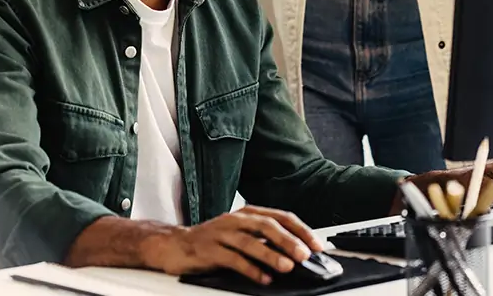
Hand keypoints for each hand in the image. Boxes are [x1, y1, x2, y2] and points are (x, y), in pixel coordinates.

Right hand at [142, 206, 325, 285]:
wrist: (175, 244)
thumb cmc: (213, 241)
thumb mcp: (242, 234)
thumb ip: (265, 240)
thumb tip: (296, 252)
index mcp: (248, 213)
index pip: (281, 217)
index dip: (301, 230)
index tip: (317, 245)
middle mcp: (236, 219)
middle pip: (267, 225)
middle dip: (288, 240)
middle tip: (304, 255)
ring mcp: (221, 233)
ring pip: (250, 242)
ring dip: (271, 254)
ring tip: (287, 267)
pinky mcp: (209, 250)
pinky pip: (233, 259)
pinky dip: (250, 269)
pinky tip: (263, 278)